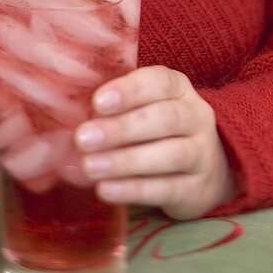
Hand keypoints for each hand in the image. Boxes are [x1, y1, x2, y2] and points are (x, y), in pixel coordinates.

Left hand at [74, 65, 236, 220]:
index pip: (159, 81)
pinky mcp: (198, 189)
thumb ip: (113, 109)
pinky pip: (168, 188)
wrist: (204, 171)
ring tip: (90, 166)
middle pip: (165, 118)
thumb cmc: (158, 131)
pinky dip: (134, 190)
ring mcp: (202, 154)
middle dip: (121, 128)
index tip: (98, 102)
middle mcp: (196, 117)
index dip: (129, 91)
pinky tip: (106, 190)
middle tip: (83, 138)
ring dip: (126, 161)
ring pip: (170, 154)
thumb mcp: (142, 109)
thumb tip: (68, 119)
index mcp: (178, 89)